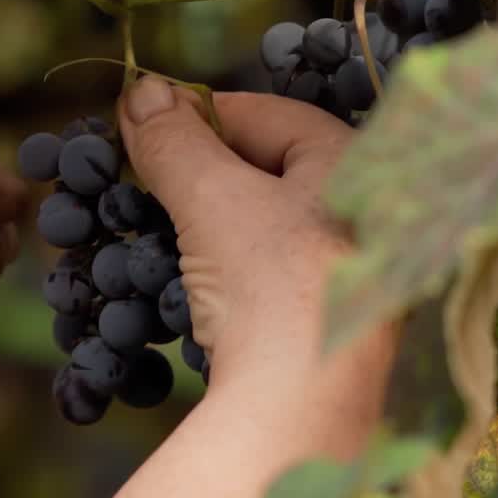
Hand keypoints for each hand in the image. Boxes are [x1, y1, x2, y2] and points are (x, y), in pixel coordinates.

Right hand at [118, 77, 391, 388]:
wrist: (303, 408)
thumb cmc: (273, 283)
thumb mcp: (212, 195)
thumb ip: (174, 141)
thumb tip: (141, 89)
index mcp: (351, 166)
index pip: (263, 114)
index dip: (195, 113)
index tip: (140, 124)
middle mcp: (358, 214)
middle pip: (257, 173)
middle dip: (190, 176)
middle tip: (139, 181)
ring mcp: (337, 274)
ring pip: (249, 230)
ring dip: (192, 229)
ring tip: (146, 236)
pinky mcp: (313, 325)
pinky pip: (253, 281)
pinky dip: (211, 277)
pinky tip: (176, 292)